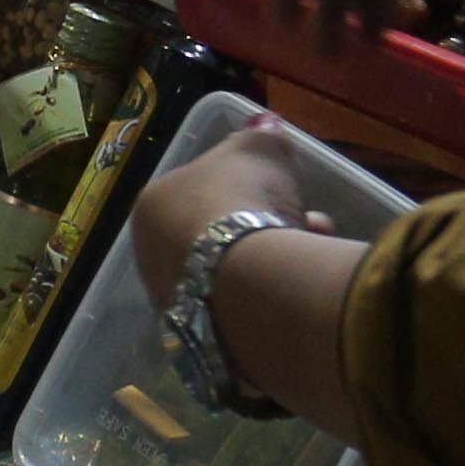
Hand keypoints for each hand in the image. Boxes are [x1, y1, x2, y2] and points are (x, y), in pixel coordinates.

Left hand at [123, 122, 305, 302]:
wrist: (244, 278)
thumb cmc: (241, 200)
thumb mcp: (258, 149)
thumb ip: (260, 137)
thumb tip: (264, 128)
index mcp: (153, 203)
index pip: (201, 190)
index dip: (248, 187)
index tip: (284, 190)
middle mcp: (152, 253)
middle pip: (220, 233)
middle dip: (267, 225)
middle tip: (307, 221)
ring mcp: (174, 299)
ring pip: (234, 272)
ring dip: (275, 258)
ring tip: (313, 251)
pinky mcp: (200, 338)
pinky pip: (242, 306)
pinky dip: (270, 295)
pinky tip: (298, 286)